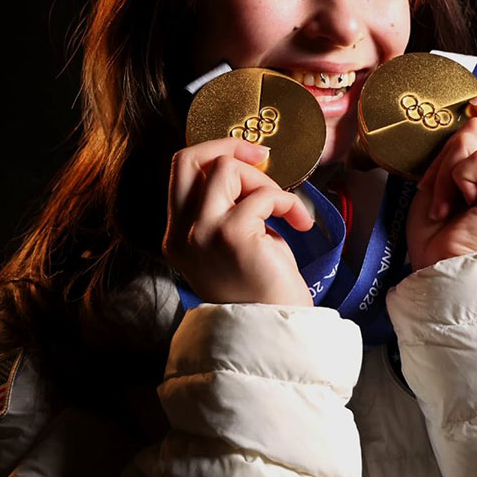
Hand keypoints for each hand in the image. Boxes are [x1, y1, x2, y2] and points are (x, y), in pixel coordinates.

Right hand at [162, 138, 314, 305]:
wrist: (273, 331)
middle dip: (229, 145)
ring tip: (284, 208)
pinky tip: (299, 223)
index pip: (180, 170)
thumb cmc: (261, 287)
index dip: (215, 152)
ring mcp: (202, 233)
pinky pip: (263, 195)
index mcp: (177, 234)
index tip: (249, 157)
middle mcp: (181, 233)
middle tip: (262, 155)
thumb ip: (225, 206)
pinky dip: (287, 202)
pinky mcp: (232, 236)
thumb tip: (245, 164)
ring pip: (225, 168)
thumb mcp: (231, 241)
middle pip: (188, 158)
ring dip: (263, 180)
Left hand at [406, 90, 476, 269]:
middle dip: (444, 155)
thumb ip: (455, 151)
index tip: (476, 105)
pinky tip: (457, 206)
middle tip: (439, 194)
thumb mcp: (438, 182)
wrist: (441, 274)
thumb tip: (465, 119)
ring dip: (445, 171)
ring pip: (472, 137)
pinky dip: (455, 179)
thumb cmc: (437, 239)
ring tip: (446, 205)